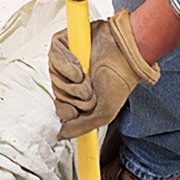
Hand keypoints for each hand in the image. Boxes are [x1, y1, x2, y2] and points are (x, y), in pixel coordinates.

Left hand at [48, 10, 160, 139]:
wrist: (125, 56)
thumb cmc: (118, 82)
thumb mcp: (103, 113)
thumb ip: (81, 127)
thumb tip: (61, 135)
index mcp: (78, 95)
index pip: (60, 108)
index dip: (65, 110)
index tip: (76, 111)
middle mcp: (69, 78)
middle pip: (57, 93)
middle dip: (73, 95)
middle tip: (90, 90)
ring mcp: (65, 60)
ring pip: (54, 77)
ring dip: (71, 81)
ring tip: (87, 77)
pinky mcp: (62, 44)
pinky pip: (53, 57)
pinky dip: (66, 65)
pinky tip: (80, 66)